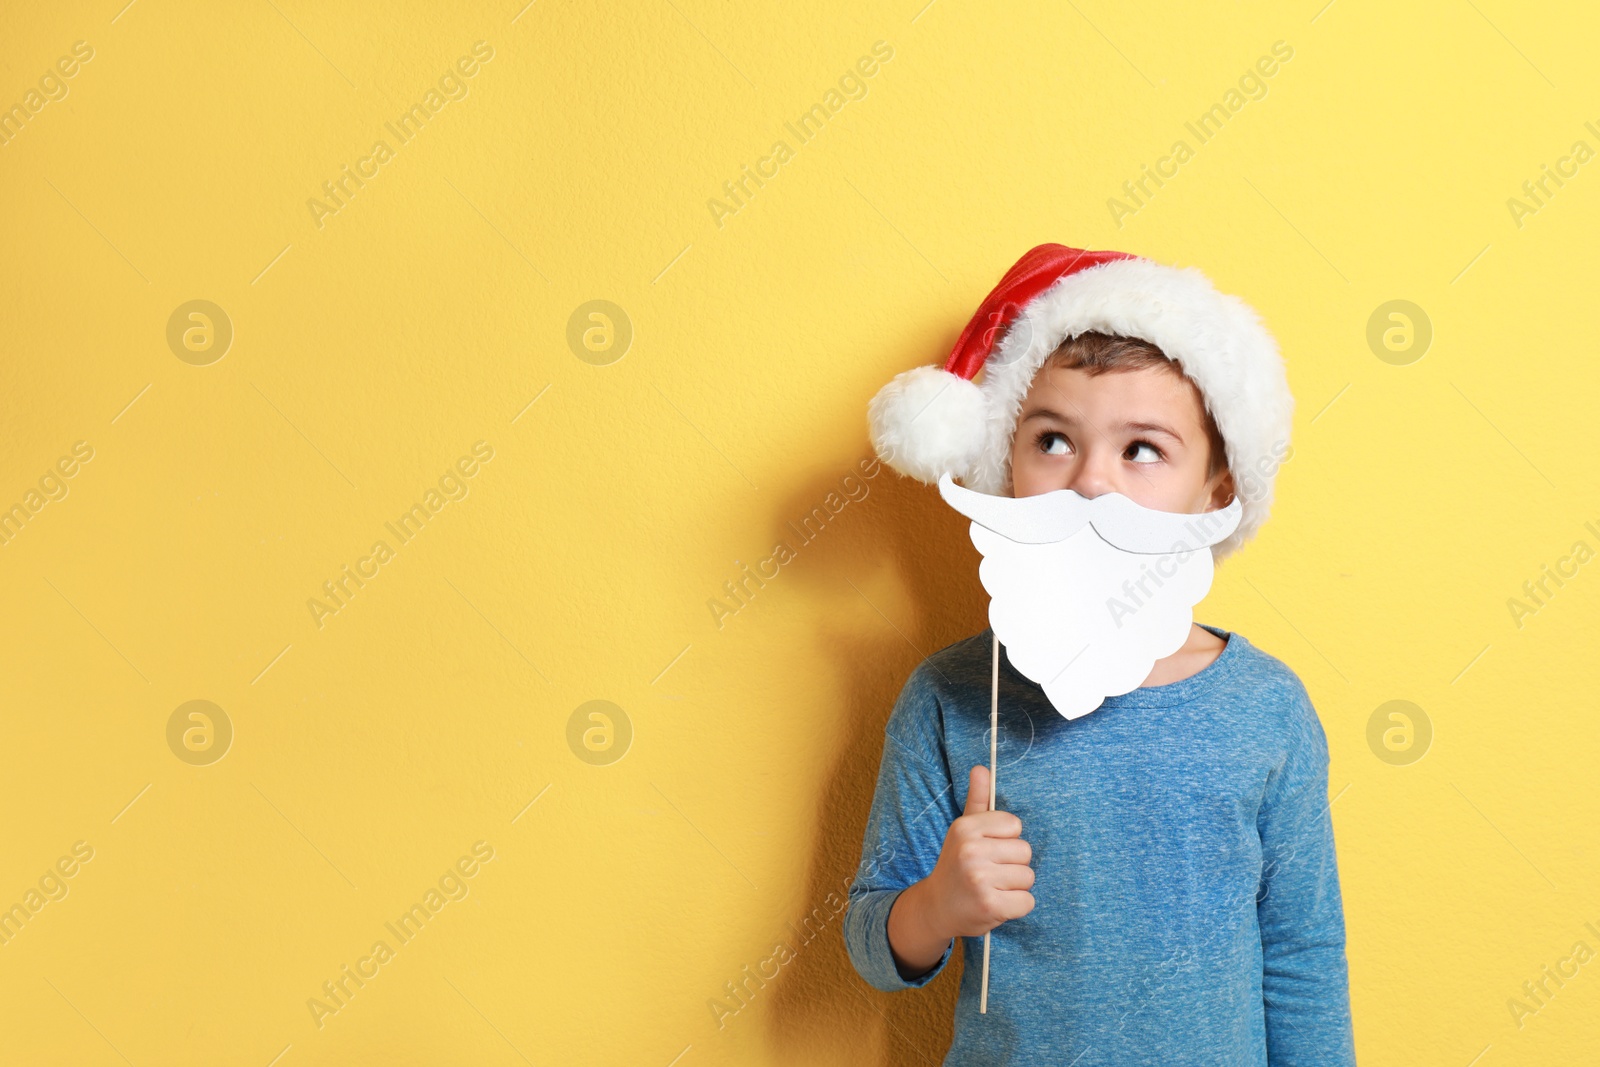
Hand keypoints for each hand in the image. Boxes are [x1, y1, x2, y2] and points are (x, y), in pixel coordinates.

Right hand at [926, 764, 1035, 936]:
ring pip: (1028, 877)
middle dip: (1013, 864)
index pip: (1015, 825)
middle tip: (989, 873)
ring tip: (992, 888)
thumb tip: (982, 768)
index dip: (1006, 840)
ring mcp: (980, 879)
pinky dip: (1016, 907)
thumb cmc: (956, 865)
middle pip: (1025, 851)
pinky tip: (996, 904)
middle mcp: (971, 850)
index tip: (988, 850)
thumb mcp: (963, 831)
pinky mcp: (991, 906)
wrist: (936, 908)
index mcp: (965, 828)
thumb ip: (977, 799)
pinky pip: (1027, 901)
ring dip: (1015, 887)